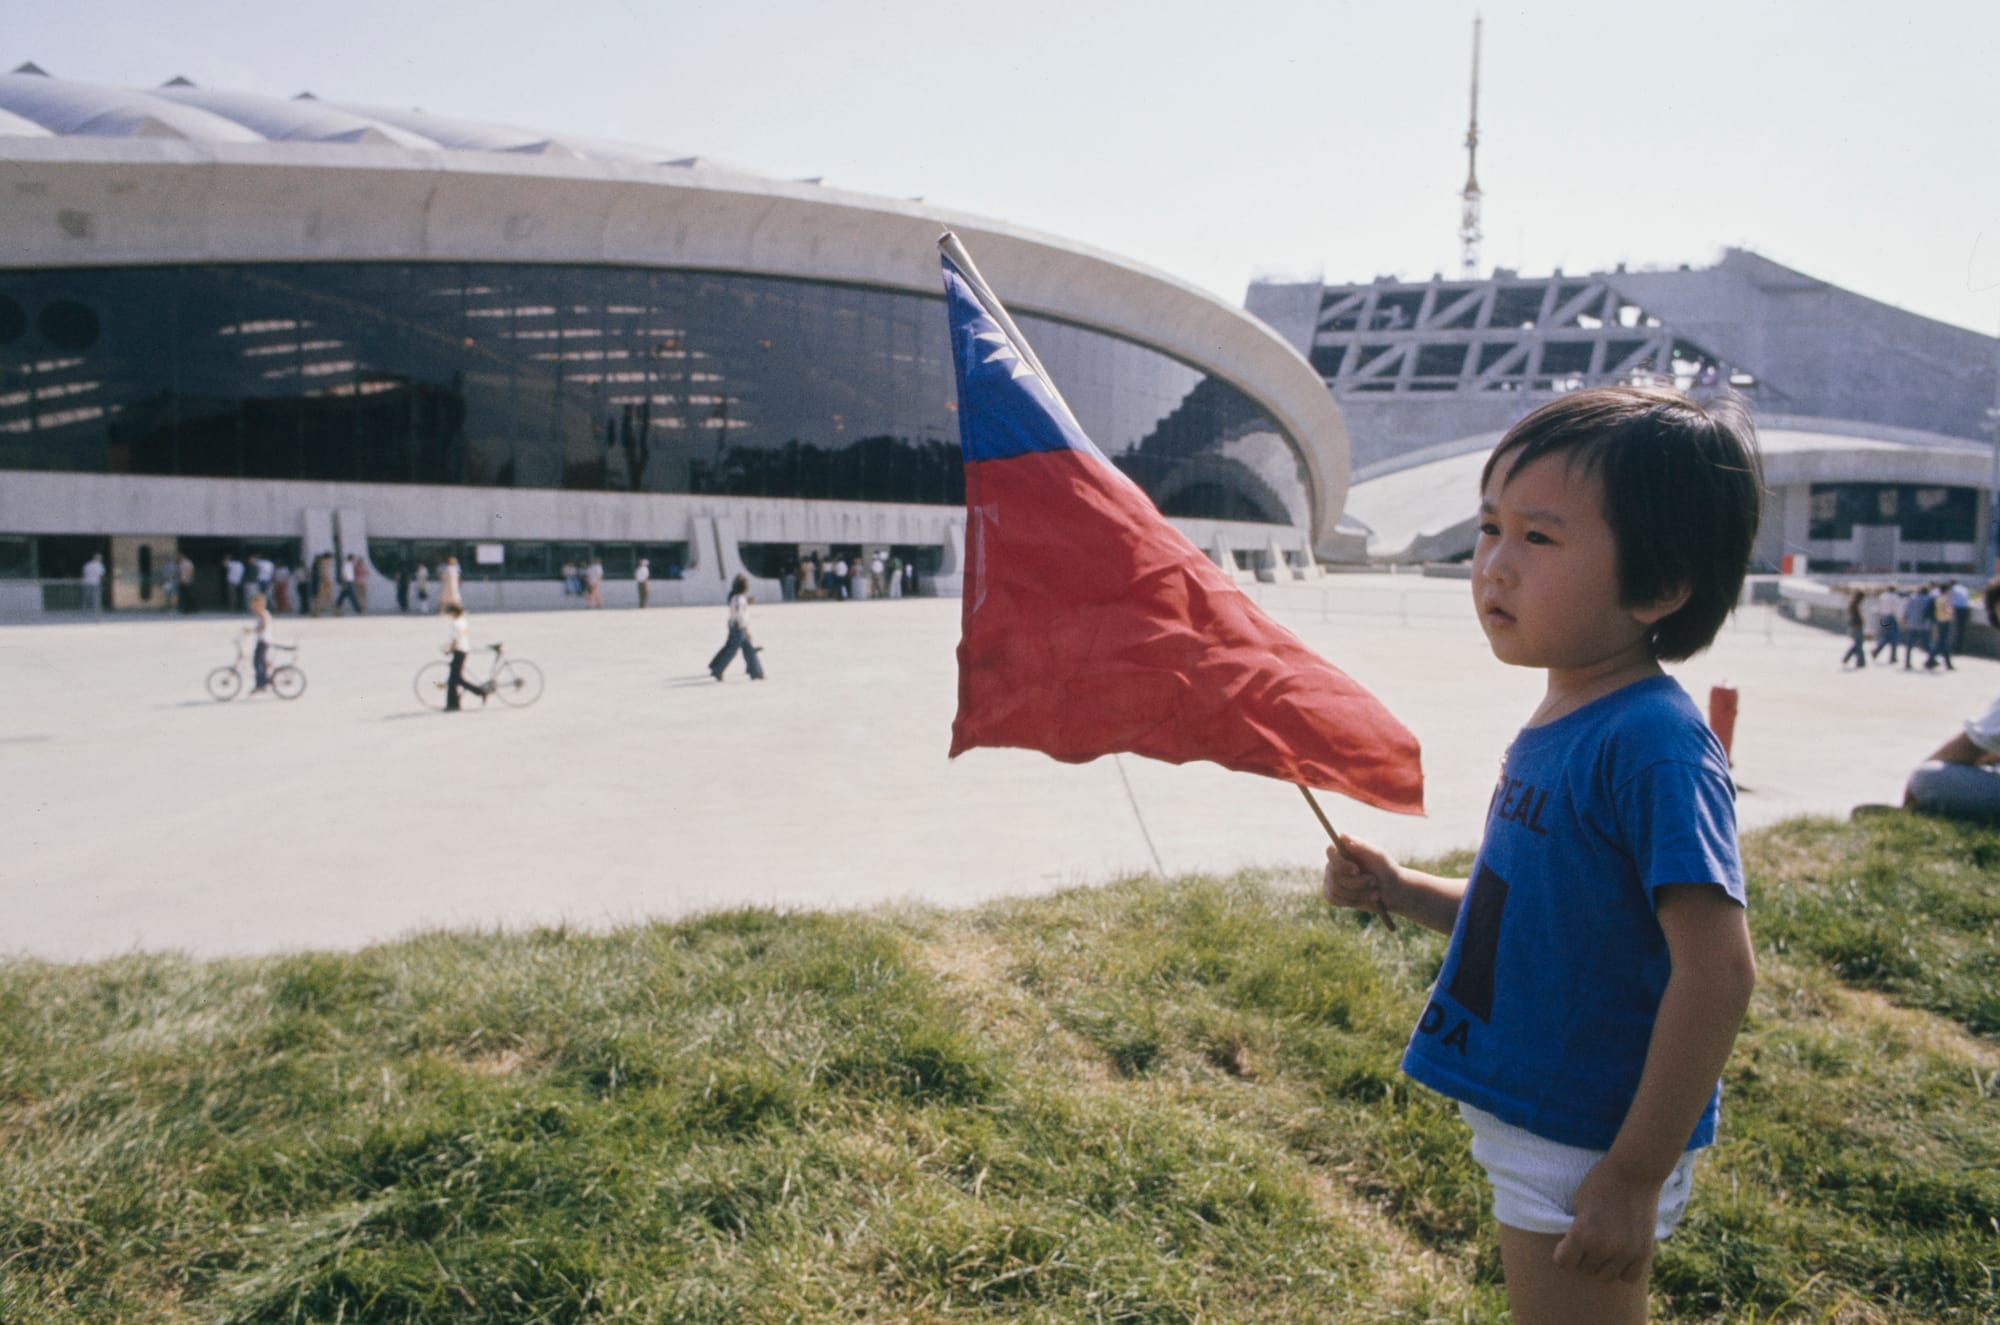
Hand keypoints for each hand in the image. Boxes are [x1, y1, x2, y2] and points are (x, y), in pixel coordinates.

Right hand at [1322, 833, 1399, 917]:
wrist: (1390, 890)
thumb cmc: (1384, 868)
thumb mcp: (1377, 855)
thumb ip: (1360, 845)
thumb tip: (1342, 835)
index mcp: (1342, 850)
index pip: (1330, 851)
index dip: (1340, 862)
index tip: (1356, 870)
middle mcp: (1333, 863)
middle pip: (1334, 873)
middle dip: (1357, 882)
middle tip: (1374, 882)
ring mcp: (1330, 880)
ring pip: (1336, 888)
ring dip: (1359, 892)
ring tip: (1375, 892)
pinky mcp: (1332, 895)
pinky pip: (1335, 899)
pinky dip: (1354, 901)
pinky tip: (1366, 898)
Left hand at [1553, 1158, 1660, 1283]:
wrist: (1634, 1171)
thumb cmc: (1600, 1183)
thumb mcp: (1577, 1204)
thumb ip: (1576, 1231)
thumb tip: (1574, 1251)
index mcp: (1583, 1234)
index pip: (1563, 1263)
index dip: (1563, 1252)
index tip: (1567, 1243)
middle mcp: (1605, 1248)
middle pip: (1585, 1269)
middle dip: (1583, 1257)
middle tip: (1588, 1239)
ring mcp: (1627, 1252)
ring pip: (1606, 1276)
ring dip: (1602, 1264)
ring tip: (1604, 1246)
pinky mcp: (1644, 1253)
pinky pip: (1629, 1277)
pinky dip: (1622, 1270)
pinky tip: (1620, 1255)